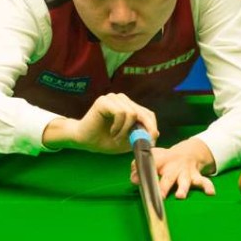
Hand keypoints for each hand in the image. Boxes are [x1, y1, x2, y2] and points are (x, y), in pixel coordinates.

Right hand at [42, 93, 158, 153]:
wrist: (84, 140)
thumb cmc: (104, 140)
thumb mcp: (127, 140)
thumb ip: (140, 136)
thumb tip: (156, 133)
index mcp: (129, 107)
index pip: (148, 113)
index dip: (152, 126)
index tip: (152, 140)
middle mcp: (122, 100)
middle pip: (143, 113)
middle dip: (143, 130)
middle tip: (136, 142)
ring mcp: (113, 98)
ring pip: (132, 113)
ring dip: (126, 130)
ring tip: (116, 137)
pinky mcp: (105, 101)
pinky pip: (121, 113)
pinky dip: (119, 126)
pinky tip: (112, 131)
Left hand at [131, 138, 216, 198]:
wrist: (188, 152)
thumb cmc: (165, 159)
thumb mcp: (151, 157)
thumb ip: (138, 166)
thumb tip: (133, 178)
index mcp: (161, 161)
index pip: (151, 165)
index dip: (143, 173)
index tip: (136, 180)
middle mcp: (174, 167)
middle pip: (168, 178)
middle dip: (164, 186)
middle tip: (160, 196)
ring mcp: (185, 172)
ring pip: (185, 181)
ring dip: (183, 188)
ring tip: (180, 196)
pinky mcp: (196, 177)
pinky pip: (204, 182)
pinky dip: (208, 187)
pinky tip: (211, 193)